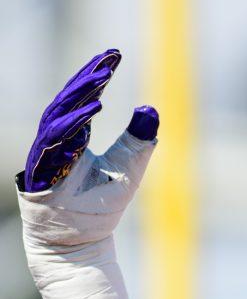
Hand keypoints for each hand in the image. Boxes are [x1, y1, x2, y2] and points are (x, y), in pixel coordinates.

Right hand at [18, 49, 158, 250]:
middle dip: (88, 77)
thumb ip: (138, 142)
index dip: (97, 77)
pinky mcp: (42, 173)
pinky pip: (54, 143)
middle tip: (109, 58)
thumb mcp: (127, 170)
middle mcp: (58, 143)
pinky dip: (73, 125)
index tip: (114, 55)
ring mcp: (47, 156)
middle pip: (68, 101)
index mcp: (75, 138)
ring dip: (80, 95)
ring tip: (102, 78)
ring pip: (58, 116)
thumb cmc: (99, 208)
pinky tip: (92, 109)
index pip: (83, 99)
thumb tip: (151, 109)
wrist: (78, 243)